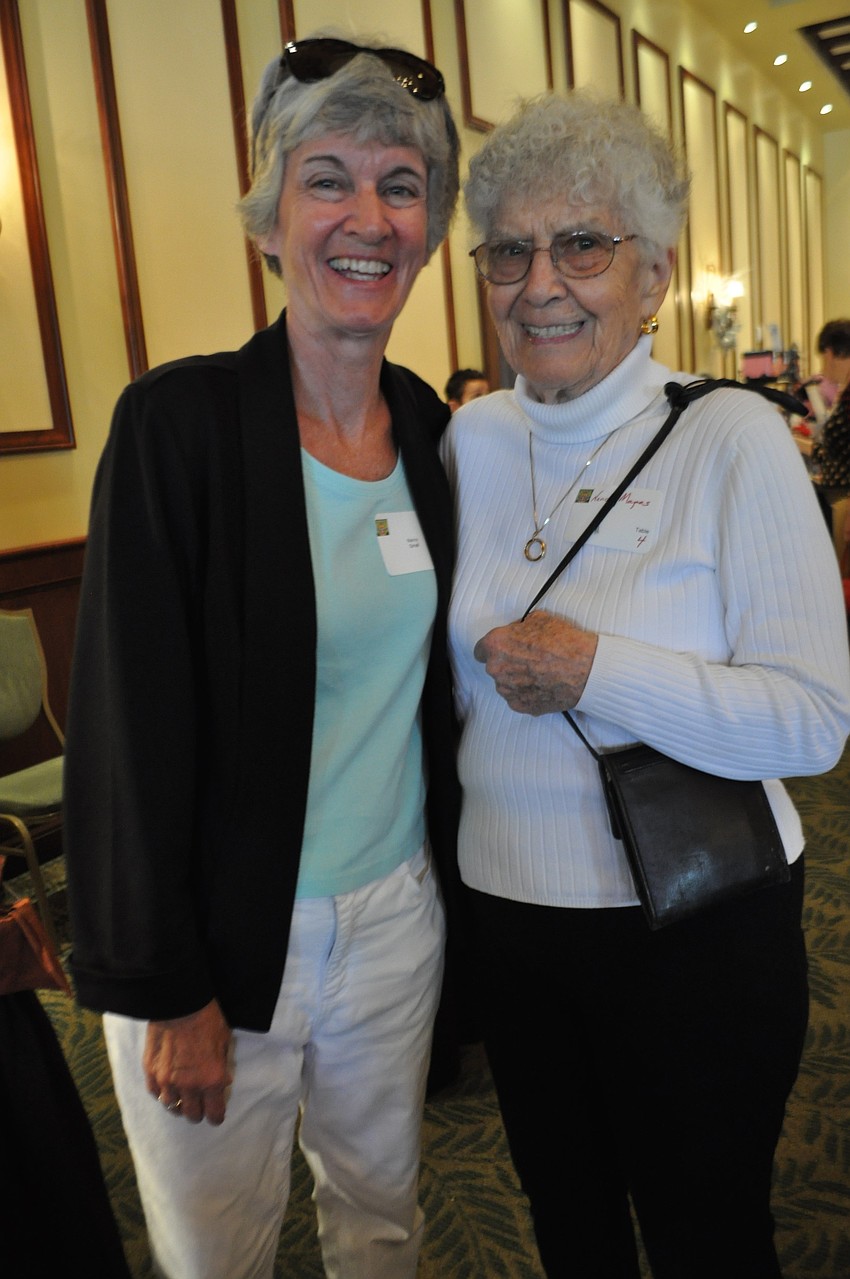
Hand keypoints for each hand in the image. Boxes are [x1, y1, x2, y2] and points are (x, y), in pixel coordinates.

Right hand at [143, 998, 233, 1125]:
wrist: (179, 1003)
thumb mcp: (224, 1043)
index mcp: (211, 1080)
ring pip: (171, 1107)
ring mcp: (166, 1081)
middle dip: (198, 1110)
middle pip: (192, 1115)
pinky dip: (162, 1092)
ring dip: (178, 1102)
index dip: (216, 1115)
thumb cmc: (207, 1019)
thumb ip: (222, 1068)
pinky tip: (167, 1084)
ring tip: (182, 1093)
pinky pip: (155, 1093)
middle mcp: (188, 1086)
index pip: (214, 1115)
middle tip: (200, 1101)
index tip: (216, 1112)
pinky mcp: (150, 1072)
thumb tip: (222, 1083)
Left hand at [473, 609, 597, 715]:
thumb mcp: (539, 619)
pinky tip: (543, 685)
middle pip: (494, 667)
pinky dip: (527, 693)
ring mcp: (507, 691)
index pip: (480, 650)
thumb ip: (519, 627)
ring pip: (505, 684)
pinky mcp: (520, 706)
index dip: (493, 648)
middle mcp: (497, 670)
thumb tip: (518, 631)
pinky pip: (517, 698)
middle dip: (507, 663)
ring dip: (516, 679)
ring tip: (539, 673)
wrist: (585, 670)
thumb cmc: (563, 643)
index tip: (504, 649)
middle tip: (528, 660)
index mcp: (496, 645)